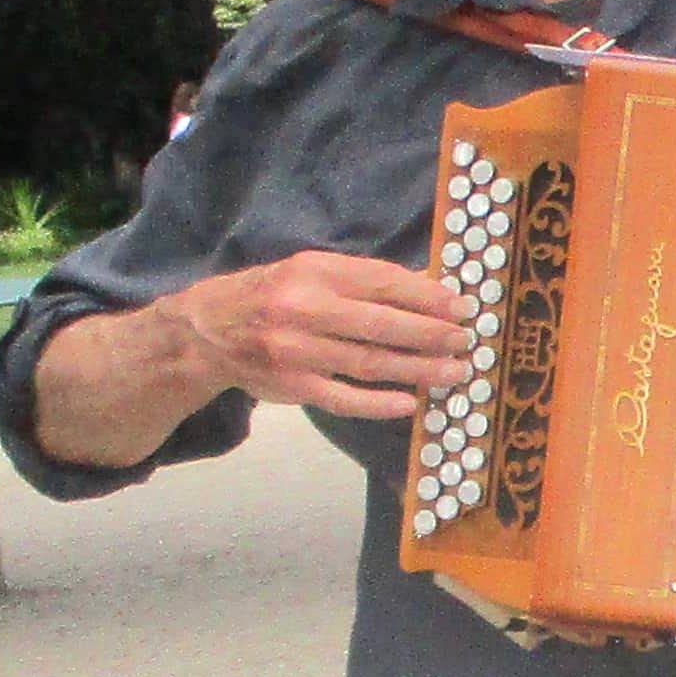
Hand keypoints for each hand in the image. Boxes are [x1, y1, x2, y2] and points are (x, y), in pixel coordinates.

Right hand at [174, 248, 474, 420]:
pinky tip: (411, 403)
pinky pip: (344, 399)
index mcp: (313, 272)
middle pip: (382, 325)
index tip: (463, 307)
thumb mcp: (312, 272)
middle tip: (467, 341)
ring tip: (455, 372)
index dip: (428, 296)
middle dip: (432, 334)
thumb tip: (431, 282)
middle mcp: (304, 310)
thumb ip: (366, 279)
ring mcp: (297, 351)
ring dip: (419, 370)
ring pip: (370, 363)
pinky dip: (380, 404)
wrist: (208, 330)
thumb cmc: (275, 296)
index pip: (383, 283)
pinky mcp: (293, 386)